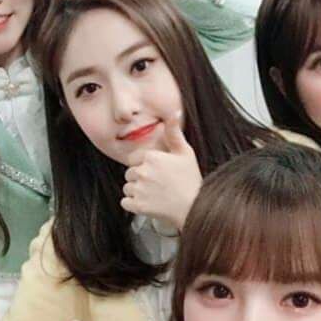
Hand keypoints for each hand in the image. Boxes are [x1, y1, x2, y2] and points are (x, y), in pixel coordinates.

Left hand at [121, 112, 202, 228]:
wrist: (195, 207)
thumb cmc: (190, 180)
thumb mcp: (185, 152)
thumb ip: (174, 133)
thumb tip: (173, 114)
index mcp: (151, 157)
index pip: (134, 159)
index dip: (144, 165)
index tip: (157, 172)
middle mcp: (142, 172)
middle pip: (130, 173)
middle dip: (140, 178)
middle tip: (157, 184)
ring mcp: (139, 189)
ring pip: (127, 188)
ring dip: (136, 191)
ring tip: (154, 194)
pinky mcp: (137, 206)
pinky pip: (125, 202)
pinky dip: (134, 204)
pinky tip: (148, 203)